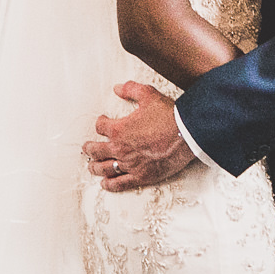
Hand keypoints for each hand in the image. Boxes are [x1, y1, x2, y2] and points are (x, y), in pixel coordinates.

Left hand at [82, 82, 196, 191]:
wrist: (187, 134)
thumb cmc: (169, 116)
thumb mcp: (148, 95)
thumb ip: (130, 89)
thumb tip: (117, 88)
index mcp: (119, 129)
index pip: (101, 127)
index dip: (100, 123)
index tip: (102, 122)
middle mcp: (120, 149)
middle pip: (96, 150)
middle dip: (89, 148)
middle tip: (87, 147)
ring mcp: (130, 164)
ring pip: (104, 169)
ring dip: (95, 167)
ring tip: (91, 167)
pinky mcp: (141, 176)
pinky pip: (120, 184)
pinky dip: (110, 185)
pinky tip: (105, 184)